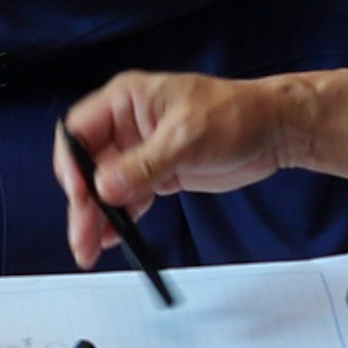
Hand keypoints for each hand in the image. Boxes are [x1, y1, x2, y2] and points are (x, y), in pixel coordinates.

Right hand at [54, 69, 279, 262]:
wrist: (275, 130)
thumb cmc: (237, 114)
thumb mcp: (187, 136)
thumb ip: (144, 164)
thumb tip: (106, 187)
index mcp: (127, 100)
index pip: (80, 131)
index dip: (72, 163)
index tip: (78, 192)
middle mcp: (127, 125)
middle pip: (88, 165)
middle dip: (83, 201)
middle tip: (82, 234)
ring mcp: (140, 151)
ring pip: (105, 187)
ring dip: (97, 217)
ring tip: (90, 247)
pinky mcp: (156, 174)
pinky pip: (128, 198)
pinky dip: (119, 219)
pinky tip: (112, 238)